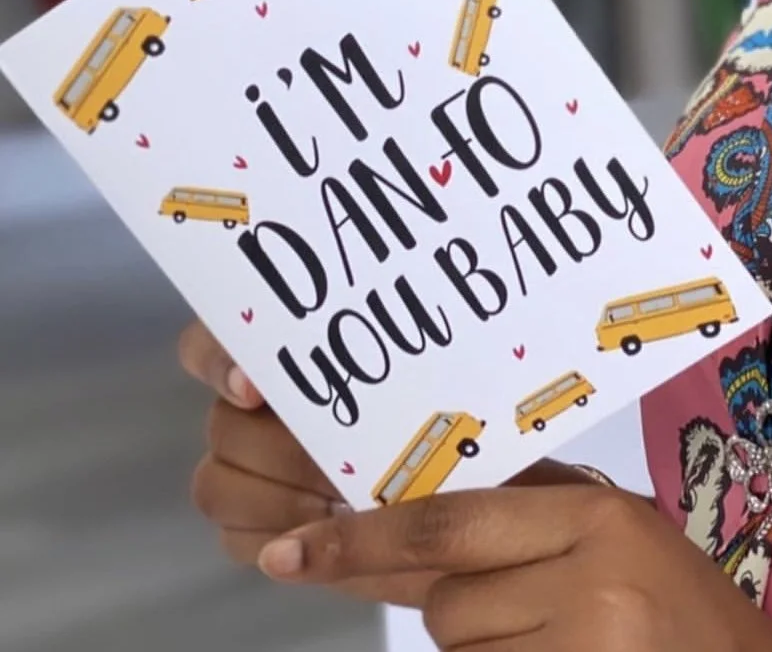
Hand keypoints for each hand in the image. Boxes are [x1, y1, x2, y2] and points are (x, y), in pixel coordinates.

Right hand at [177, 321, 601, 606]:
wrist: (475, 491)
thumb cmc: (457, 418)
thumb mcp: (449, 378)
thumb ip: (414, 350)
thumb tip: (414, 311)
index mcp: (290, 354)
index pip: (216, 339)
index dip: (218, 359)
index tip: (254, 388)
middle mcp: (255, 409)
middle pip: (224, 423)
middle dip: (282, 448)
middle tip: (335, 471)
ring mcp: (248, 468)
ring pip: (218, 482)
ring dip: (279, 497)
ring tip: (338, 505)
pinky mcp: (252, 526)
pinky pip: (235, 536)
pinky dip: (278, 538)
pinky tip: (326, 535)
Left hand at [256, 484, 771, 651]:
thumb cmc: (678, 608)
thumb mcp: (611, 538)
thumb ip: (520, 527)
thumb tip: (404, 533)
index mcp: (594, 512)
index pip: (447, 523)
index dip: (359, 541)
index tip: (285, 554)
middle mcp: (589, 575)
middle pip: (447, 599)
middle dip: (459, 609)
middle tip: (530, 611)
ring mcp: (586, 645)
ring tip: (564, 639)